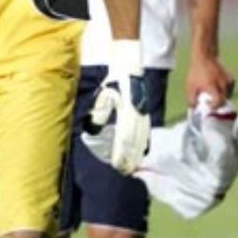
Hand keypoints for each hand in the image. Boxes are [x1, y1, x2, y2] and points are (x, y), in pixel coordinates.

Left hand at [85, 39, 150, 174]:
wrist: (129, 66)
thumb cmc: (115, 80)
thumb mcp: (104, 95)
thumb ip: (100, 113)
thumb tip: (92, 130)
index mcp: (127, 112)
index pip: (124, 138)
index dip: (121, 153)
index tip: (118, 165)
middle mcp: (137, 116)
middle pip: (135, 141)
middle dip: (130, 157)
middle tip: (127, 171)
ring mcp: (142, 114)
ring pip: (142, 137)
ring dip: (138, 152)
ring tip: (135, 165)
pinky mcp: (144, 112)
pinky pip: (145, 131)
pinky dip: (144, 142)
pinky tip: (143, 149)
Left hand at [184, 53, 232, 108]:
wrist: (204, 58)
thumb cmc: (197, 72)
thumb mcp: (190, 86)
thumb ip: (191, 99)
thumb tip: (194, 108)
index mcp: (212, 86)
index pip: (219, 101)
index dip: (215, 106)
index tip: (209, 106)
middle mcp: (221, 84)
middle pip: (224, 99)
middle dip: (218, 103)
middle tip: (211, 102)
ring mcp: (227, 80)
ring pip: (229, 94)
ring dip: (223, 97)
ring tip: (215, 95)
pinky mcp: (230, 77)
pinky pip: (231, 88)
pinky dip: (228, 90)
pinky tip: (221, 89)